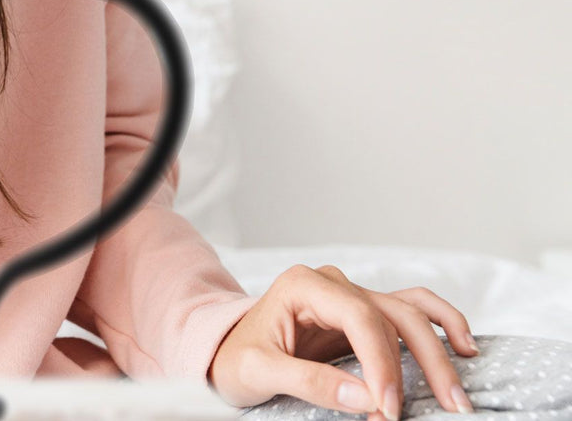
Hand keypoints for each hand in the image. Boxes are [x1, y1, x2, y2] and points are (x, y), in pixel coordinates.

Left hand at [208, 264, 479, 416]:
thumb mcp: (258, 371)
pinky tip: (465, 345)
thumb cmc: (236, 358)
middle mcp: (332, 283)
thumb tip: (368, 400)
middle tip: (448, 408)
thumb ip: (310, 382)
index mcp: (303, 285)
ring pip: (409, 314)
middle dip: (424, 363)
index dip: (382, 363)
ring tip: (459, 392)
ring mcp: (351, 295)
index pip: (360, 318)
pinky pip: (410, 310)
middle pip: (393, 315)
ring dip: (441, 349)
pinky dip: (440, 323)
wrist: (226, 351)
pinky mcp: (363, 314)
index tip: (389, 407)